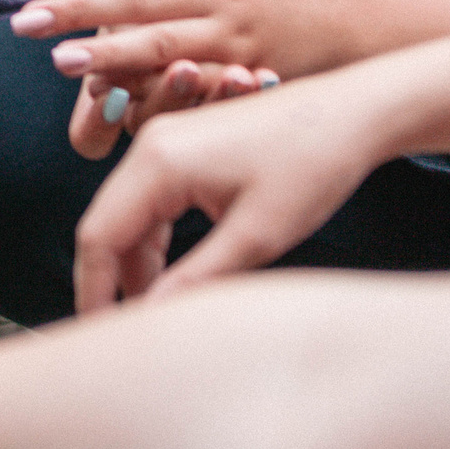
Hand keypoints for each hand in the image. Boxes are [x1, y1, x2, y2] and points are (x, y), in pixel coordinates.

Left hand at [11, 0, 356, 156]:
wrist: (350, 21)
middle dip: (75, 9)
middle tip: (22, 22)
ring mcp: (235, 31)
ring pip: (161, 42)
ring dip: (106, 53)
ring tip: (59, 61)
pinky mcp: (250, 71)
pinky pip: (193, 85)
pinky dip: (154, 93)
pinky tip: (119, 100)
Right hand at [72, 70, 388, 315]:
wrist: (355, 110)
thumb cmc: (313, 165)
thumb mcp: (257, 235)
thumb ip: (196, 280)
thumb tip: (149, 321)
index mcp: (158, 161)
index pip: (99, 237)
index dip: (94, 292)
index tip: (103, 338)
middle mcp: (151, 144)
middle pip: (108, 226)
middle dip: (113, 282)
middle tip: (131, 337)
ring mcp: (166, 141)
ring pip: (130, 216)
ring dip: (138, 265)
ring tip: (157, 316)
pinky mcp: (184, 146)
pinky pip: (153, 201)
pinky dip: (158, 241)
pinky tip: (177, 278)